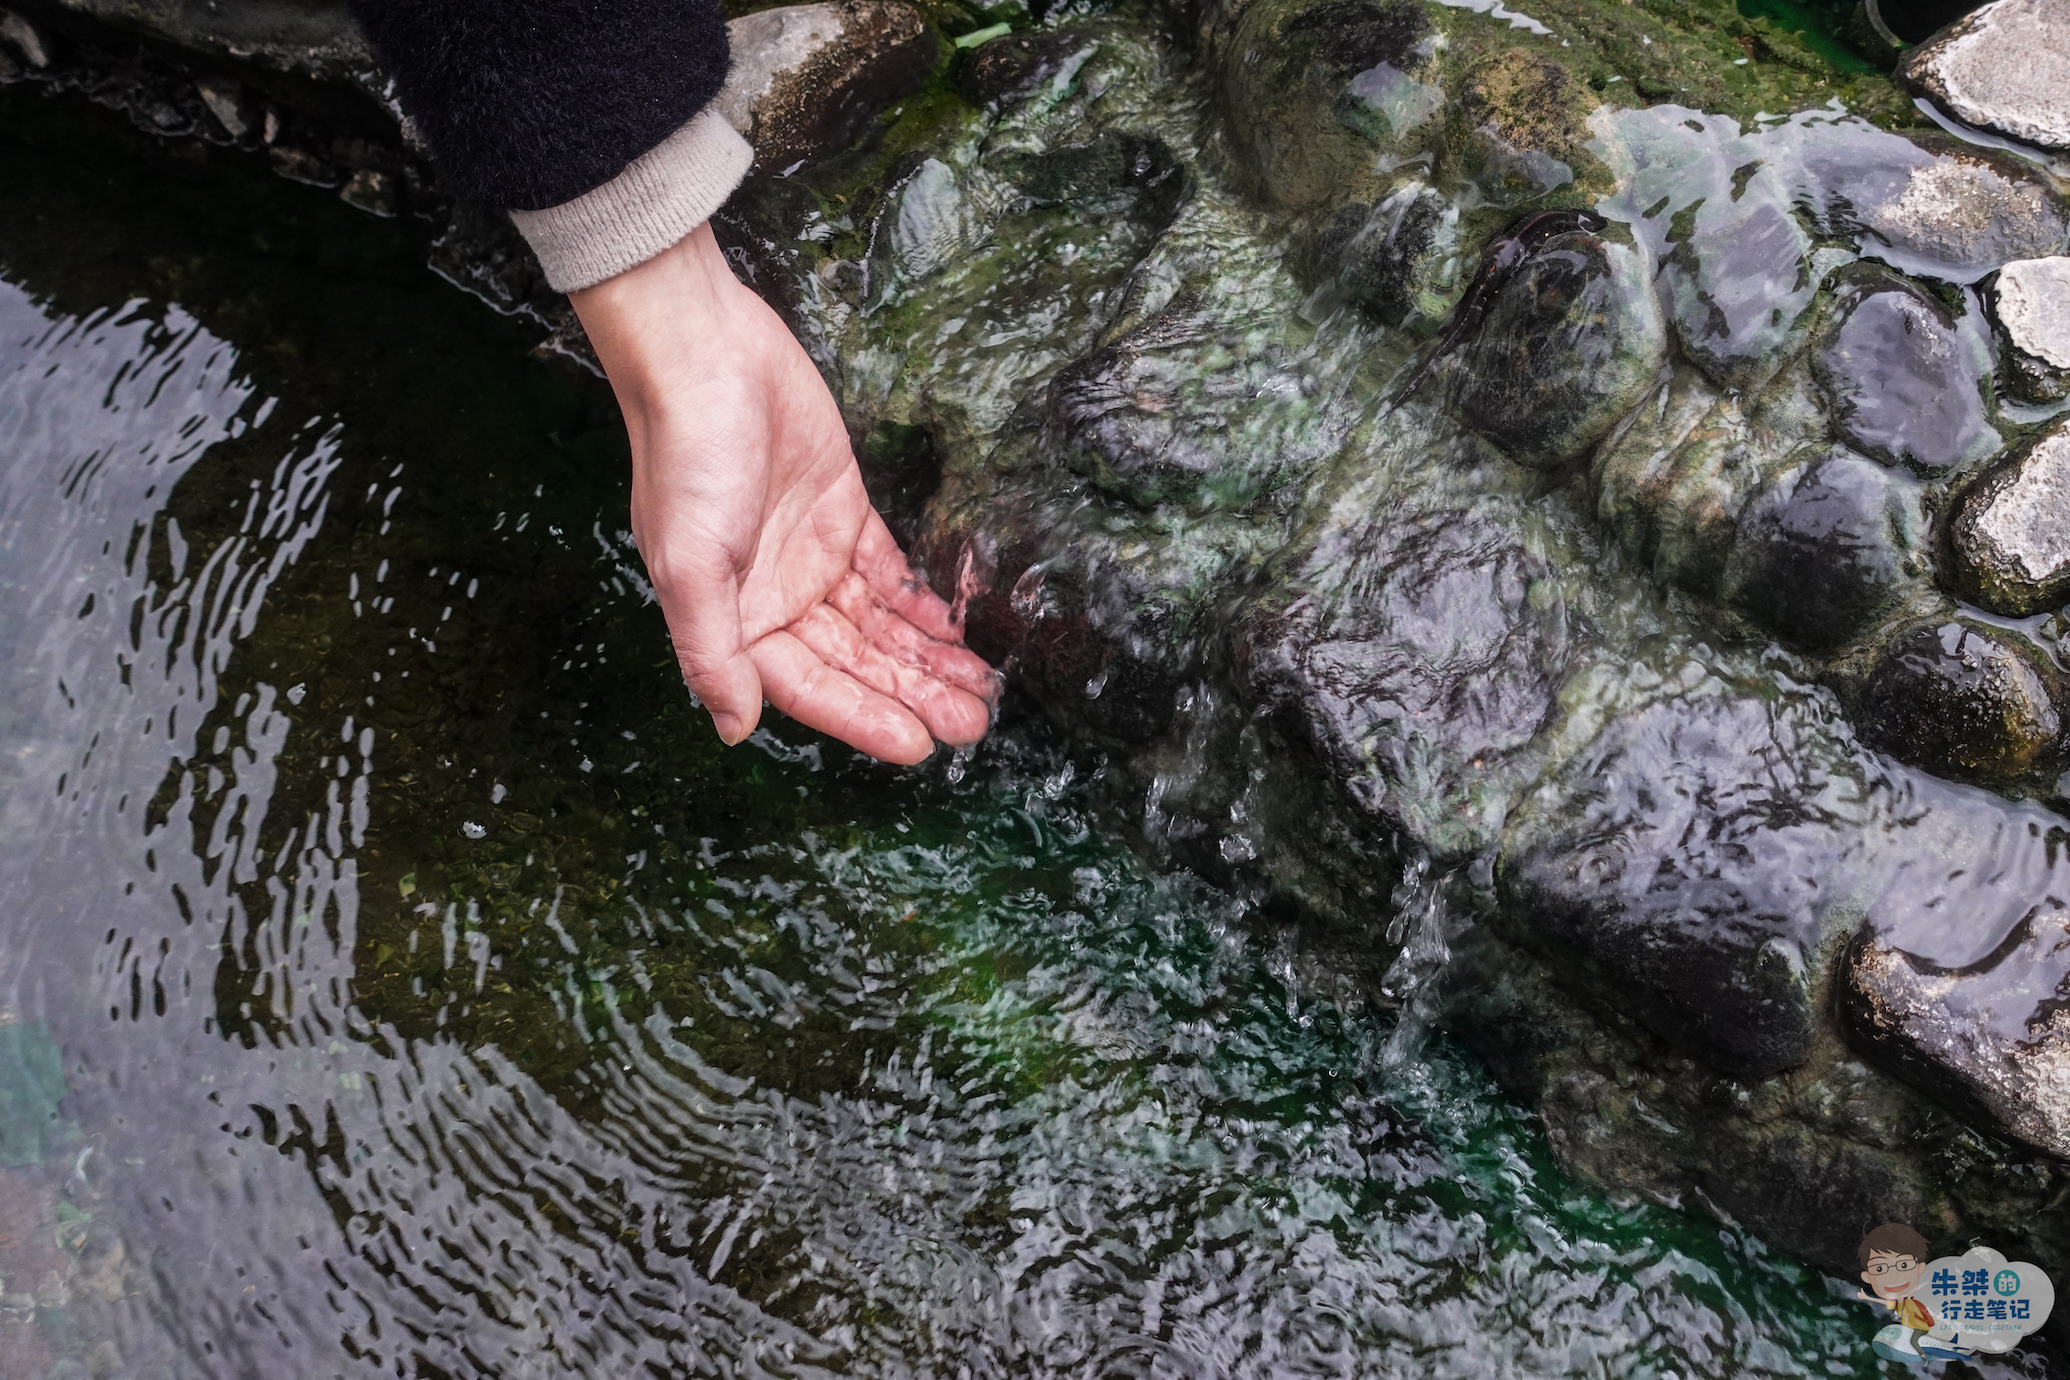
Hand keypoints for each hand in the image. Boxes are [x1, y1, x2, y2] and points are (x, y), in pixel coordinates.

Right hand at [570, 224, 997, 763]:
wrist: (705, 354)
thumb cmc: (687, 456)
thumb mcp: (690, 563)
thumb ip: (712, 650)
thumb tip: (734, 728)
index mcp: (737, 619)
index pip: (812, 688)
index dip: (864, 718)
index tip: (919, 745)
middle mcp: (778, 599)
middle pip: (857, 663)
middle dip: (913, 694)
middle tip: (973, 723)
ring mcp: (813, 557)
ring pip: (880, 625)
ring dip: (927, 658)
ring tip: (982, 688)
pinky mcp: (844, 512)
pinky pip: (891, 573)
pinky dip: (923, 603)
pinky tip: (959, 630)